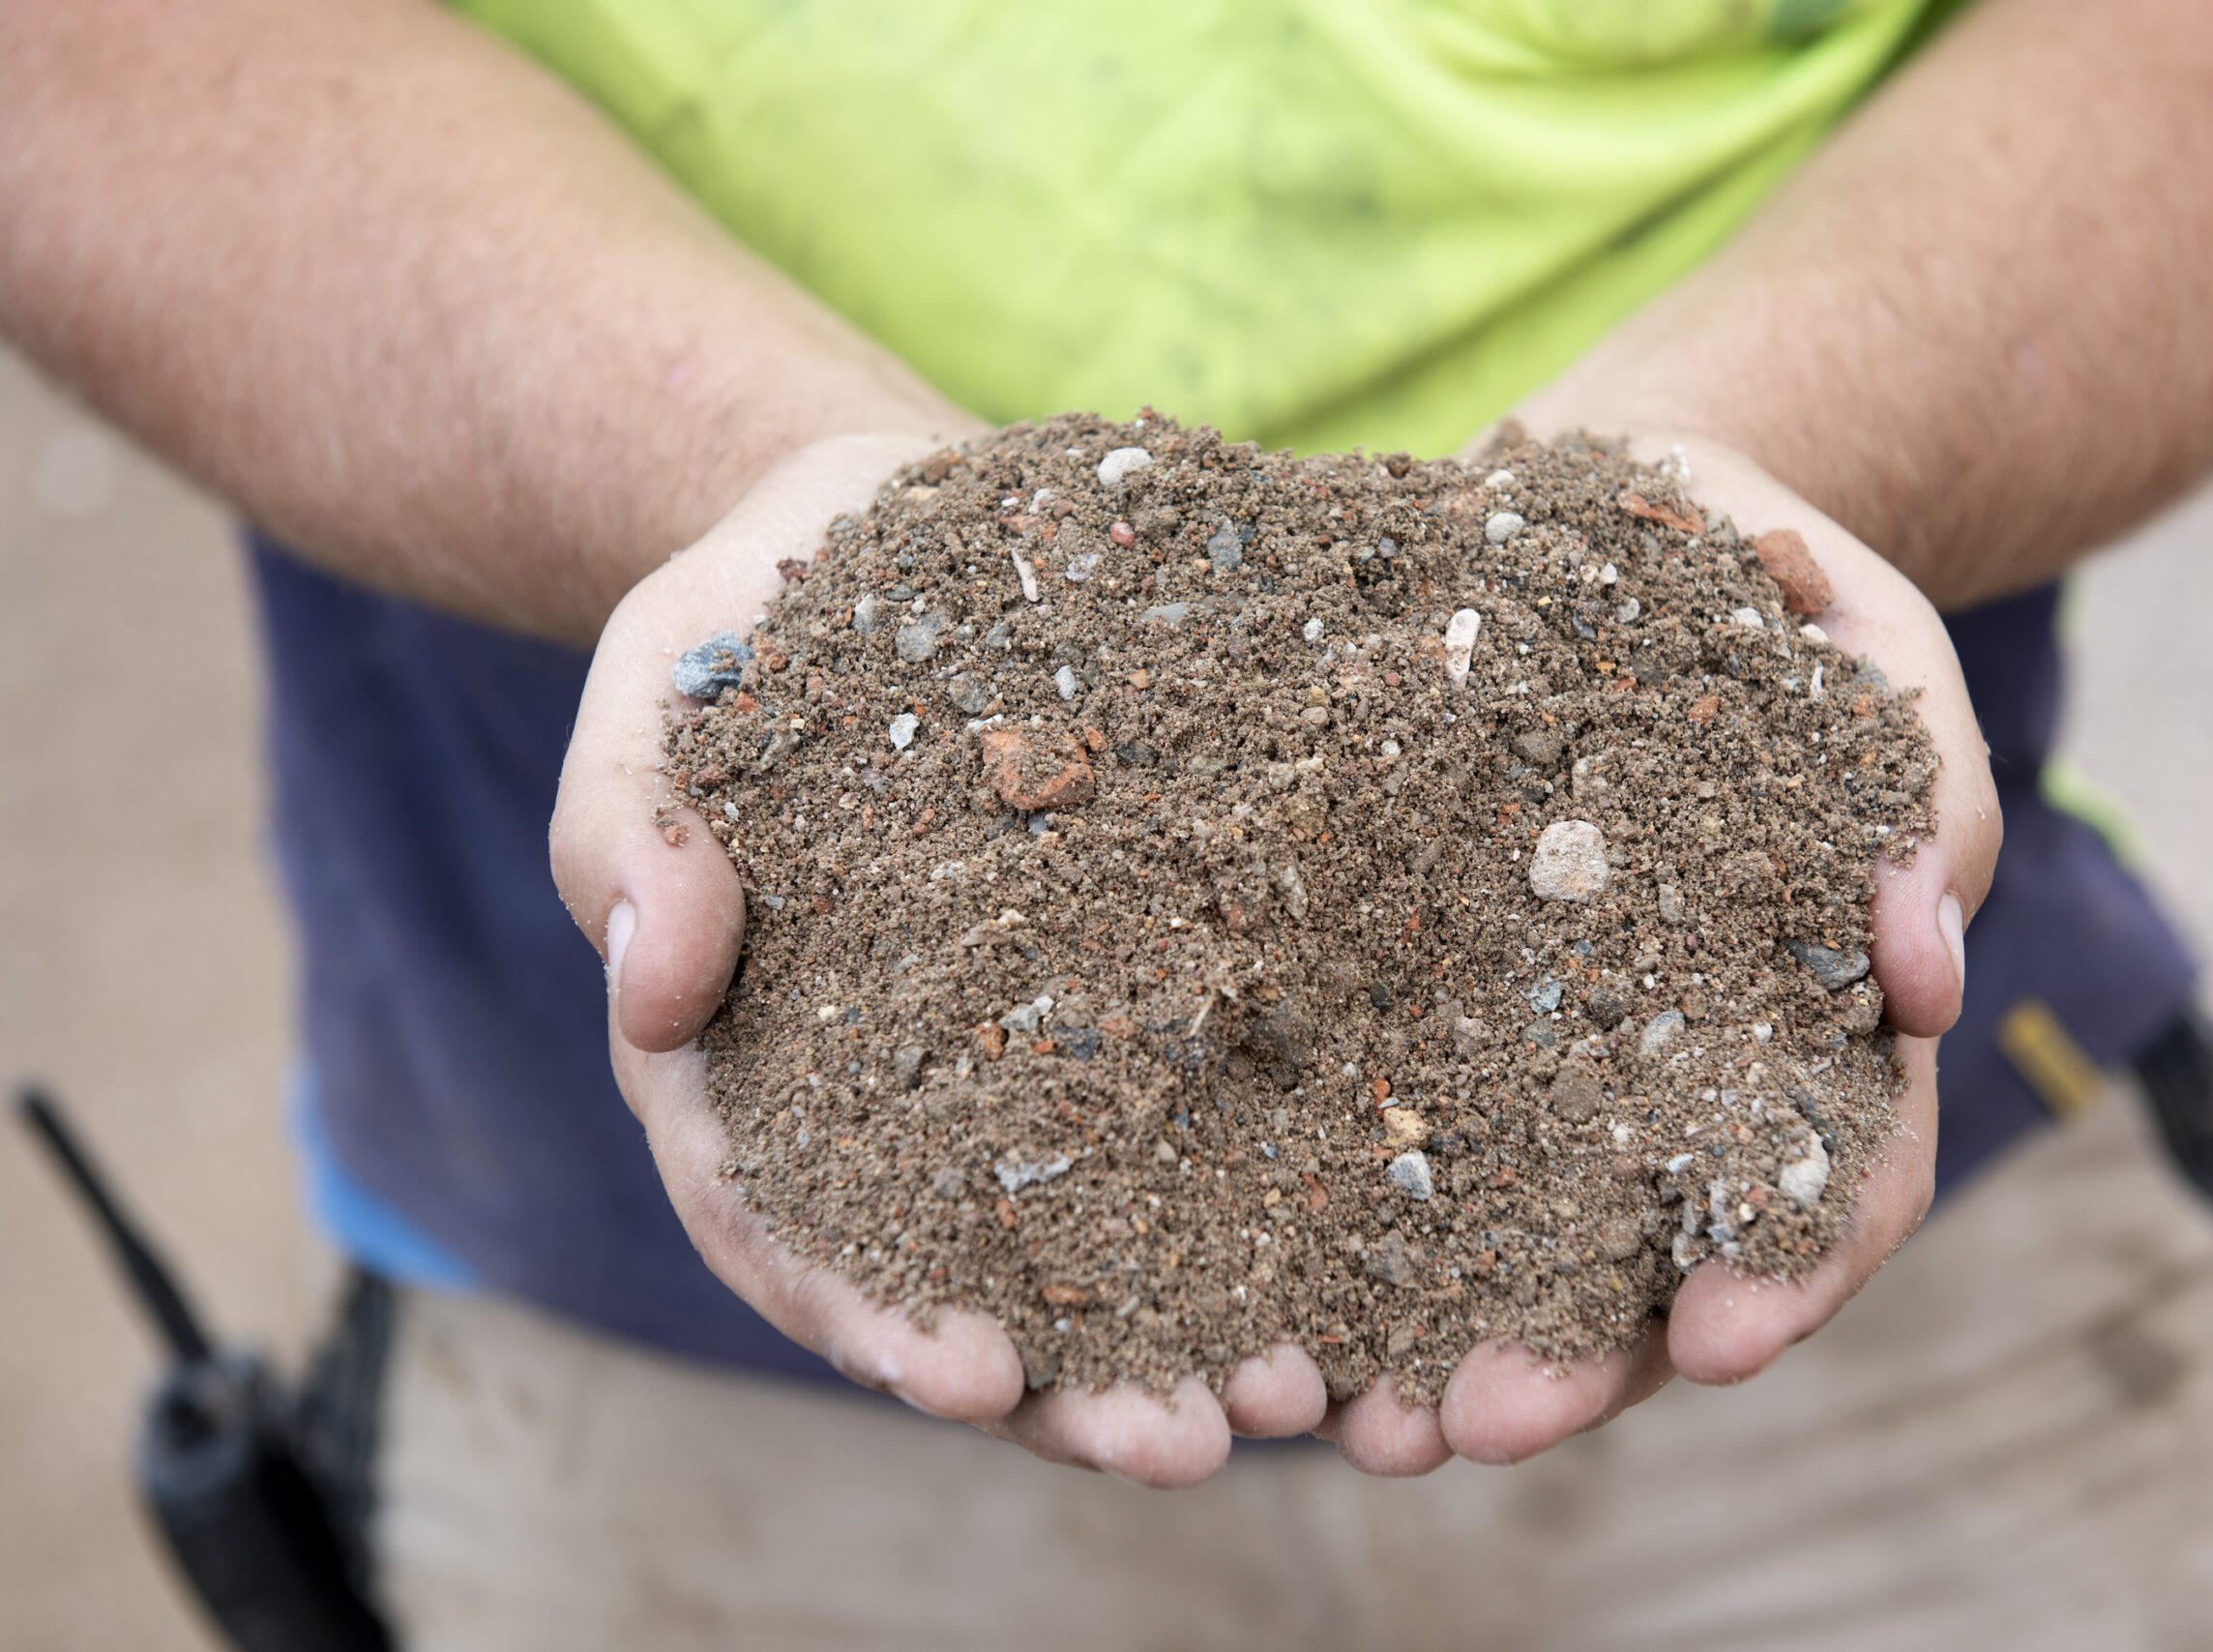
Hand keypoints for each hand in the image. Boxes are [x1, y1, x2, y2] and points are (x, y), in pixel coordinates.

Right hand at [550, 434, 1327, 1486]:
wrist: (889, 527)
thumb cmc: (751, 611)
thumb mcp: (662, 684)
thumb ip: (633, 823)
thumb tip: (650, 989)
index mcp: (746, 1058)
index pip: (782, 1223)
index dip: (864, 1311)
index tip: (962, 1378)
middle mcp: (889, 1093)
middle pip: (959, 1273)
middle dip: (1066, 1385)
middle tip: (1182, 1448)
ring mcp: (1020, 1050)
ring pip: (1095, 1233)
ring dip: (1191, 1335)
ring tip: (1306, 1403)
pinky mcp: (1137, 986)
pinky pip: (1202, 1108)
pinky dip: (1268, 1198)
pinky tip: (1366, 1255)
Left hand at [1317, 430, 2002, 1476]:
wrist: (1592, 513)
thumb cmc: (1756, 575)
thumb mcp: (1852, 642)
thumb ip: (1905, 791)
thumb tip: (1928, 974)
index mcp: (1808, 1010)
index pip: (1830, 1177)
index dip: (1790, 1268)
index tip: (1721, 1338)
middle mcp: (1672, 1067)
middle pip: (1653, 1257)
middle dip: (1584, 1359)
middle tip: (1483, 1424)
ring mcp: (1538, 1047)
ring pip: (1511, 1235)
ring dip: (1444, 1346)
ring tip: (1358, 1429)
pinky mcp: (1413, 1003)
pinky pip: (1379, 1130)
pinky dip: (1336, 1229)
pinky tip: (1269, 1304)